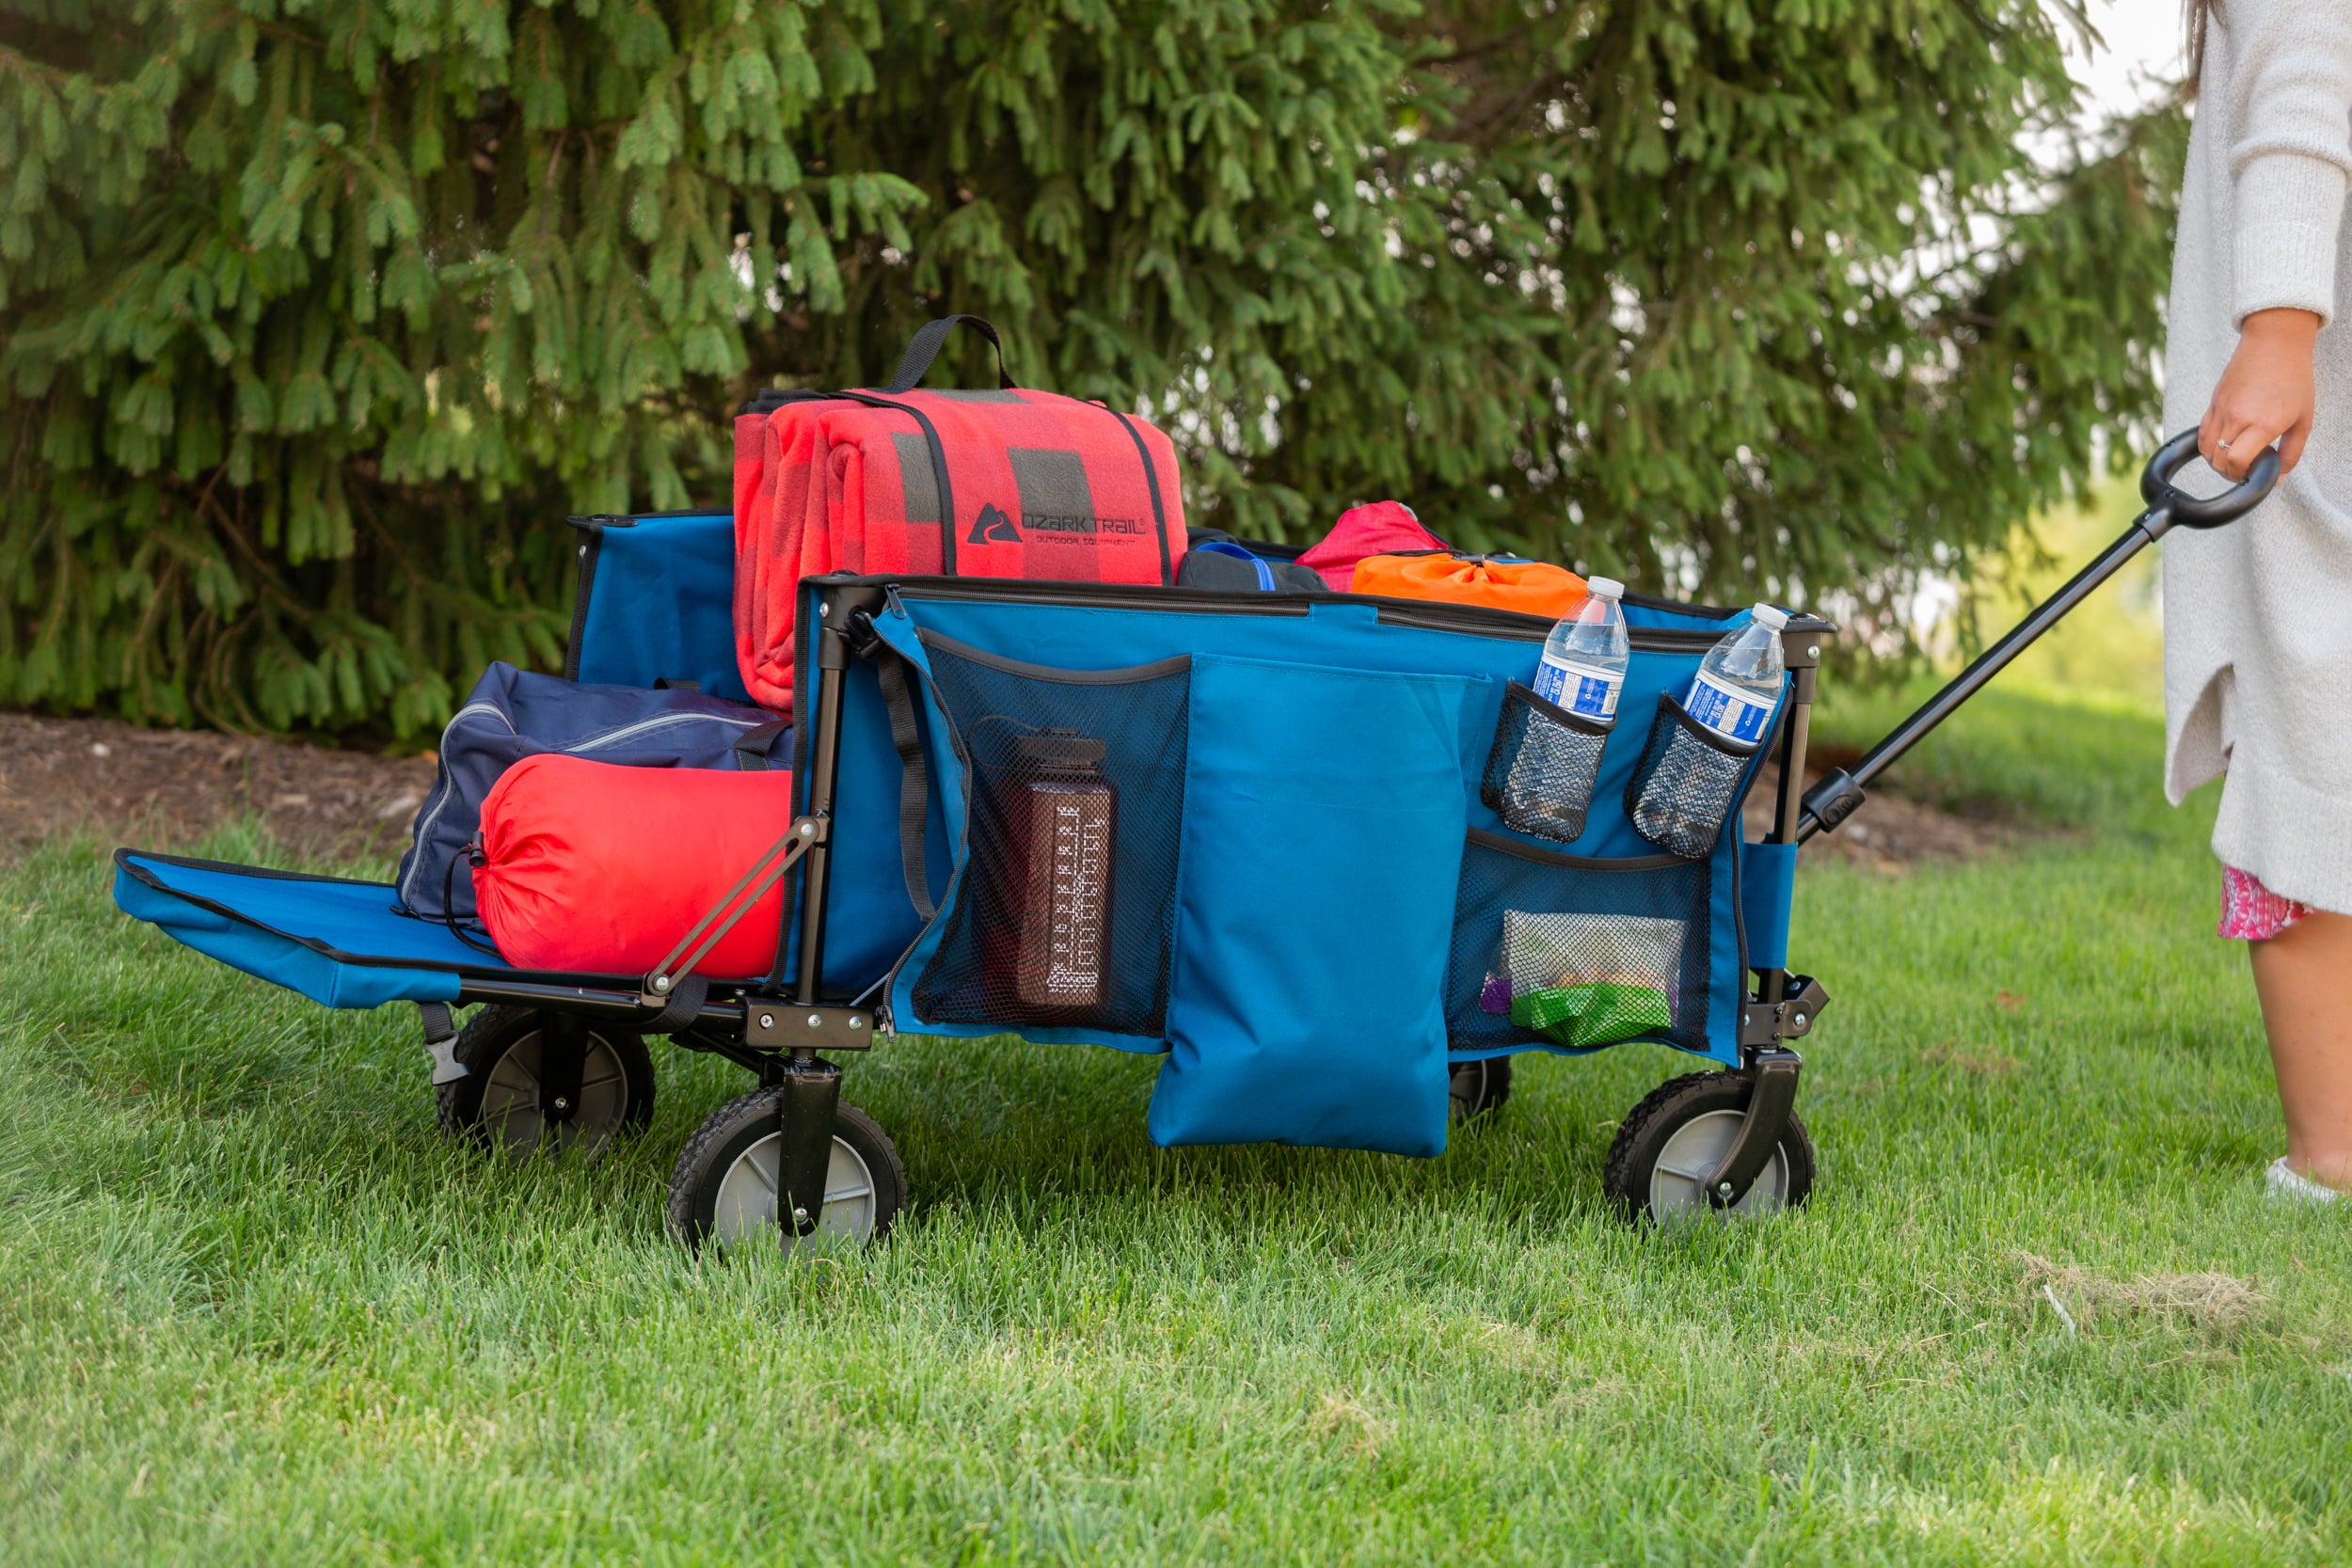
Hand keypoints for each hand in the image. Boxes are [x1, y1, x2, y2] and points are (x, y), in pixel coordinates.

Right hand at [2199, 307, 2319, 480]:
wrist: (2275, 343)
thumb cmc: (2293, 378)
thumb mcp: (2304, 419)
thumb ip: (2291, 453)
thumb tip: (2278, 478)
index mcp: (2263, 422)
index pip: (2236, 461)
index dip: (2241, 475)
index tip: (2251, 473)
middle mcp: (2237, 417)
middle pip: (2219, 460)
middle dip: (2230, 472)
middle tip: (2245, 468)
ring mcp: (2221, 410)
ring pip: (2206, 450)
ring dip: (2217, 461)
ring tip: (2233, 458)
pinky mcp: (2213, 403)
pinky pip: (2202, 434)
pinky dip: (2208, 446)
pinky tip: (2222, 445)